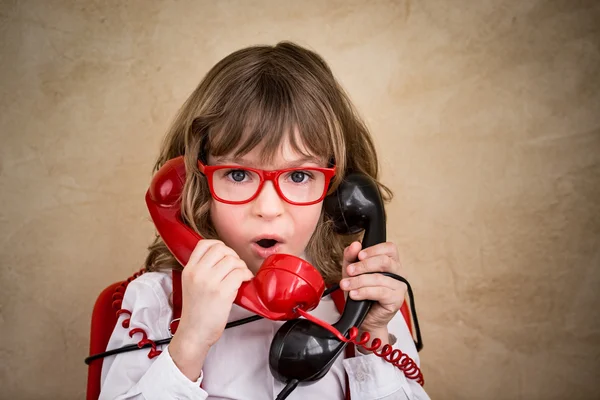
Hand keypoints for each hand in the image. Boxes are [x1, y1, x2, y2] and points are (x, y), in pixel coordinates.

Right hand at [169, 239, 252, 379]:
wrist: (194, 334)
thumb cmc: (196, 313)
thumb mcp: (190, 285)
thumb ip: (202, 270)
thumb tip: (223, 258)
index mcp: (189, 270)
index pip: (204, 244)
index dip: (219, 246)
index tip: (225, 255)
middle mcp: (197, 273)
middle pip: (221, 249)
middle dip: (233, 255)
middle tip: (236, 266)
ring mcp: (209, 282)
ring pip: (232, 260)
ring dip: (241, 266)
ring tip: (241, 275)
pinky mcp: (222, 292)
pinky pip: (240, 273)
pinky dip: (246, 275)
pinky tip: (245, 281)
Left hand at [340, 241, 406, 335]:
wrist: (364, 318)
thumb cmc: (361, 294)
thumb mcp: (352, 272)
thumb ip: (351, 257)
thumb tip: (355, 245)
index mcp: (391, 262)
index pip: (389, 248)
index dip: (373, 250)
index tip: (359, 255)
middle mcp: (398, 273)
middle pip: (384, 261)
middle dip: (363, 265)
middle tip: (349, 271)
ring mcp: (399, 286)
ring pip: (379, 278)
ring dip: (359, 281)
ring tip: (346, 285)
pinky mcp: (396, 299)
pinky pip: (380, 292)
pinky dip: (364, 292)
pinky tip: (354, 294)